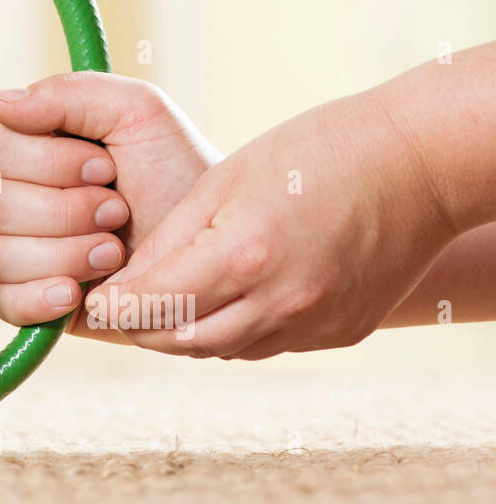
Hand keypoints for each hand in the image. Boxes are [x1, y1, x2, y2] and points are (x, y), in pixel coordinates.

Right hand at [0, 71, 219, 328]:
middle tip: (119, 213)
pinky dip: (37, 299)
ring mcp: (25, 252)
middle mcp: (21, 199)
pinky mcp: (35, 301)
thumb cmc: (178, 173)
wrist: (216, 247)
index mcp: (37, 150)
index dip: (50, 163)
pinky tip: (75, 294)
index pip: (0, 151)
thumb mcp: (138, 114)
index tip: (106, 168)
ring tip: (114, 253)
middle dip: (65, 212)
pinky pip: (3, 302)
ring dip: (64, 254)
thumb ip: (67, 94)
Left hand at [85, 87, 456, 358]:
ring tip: (158, 300)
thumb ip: (171, 237)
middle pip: (177, 341)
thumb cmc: (315, 153)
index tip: (85, 299)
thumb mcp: (226, 179)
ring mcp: (315, 326)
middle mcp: (280, 304)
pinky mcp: (341, 334)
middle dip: (136, 326)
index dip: (108, 307)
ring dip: (180, 332)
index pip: (148, 306)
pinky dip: (229, 332)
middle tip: (112, 304)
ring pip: (218, 351)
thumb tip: (123, 281)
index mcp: (243, 257)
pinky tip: (219, 301)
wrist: (417, 165)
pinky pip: (264, 347)